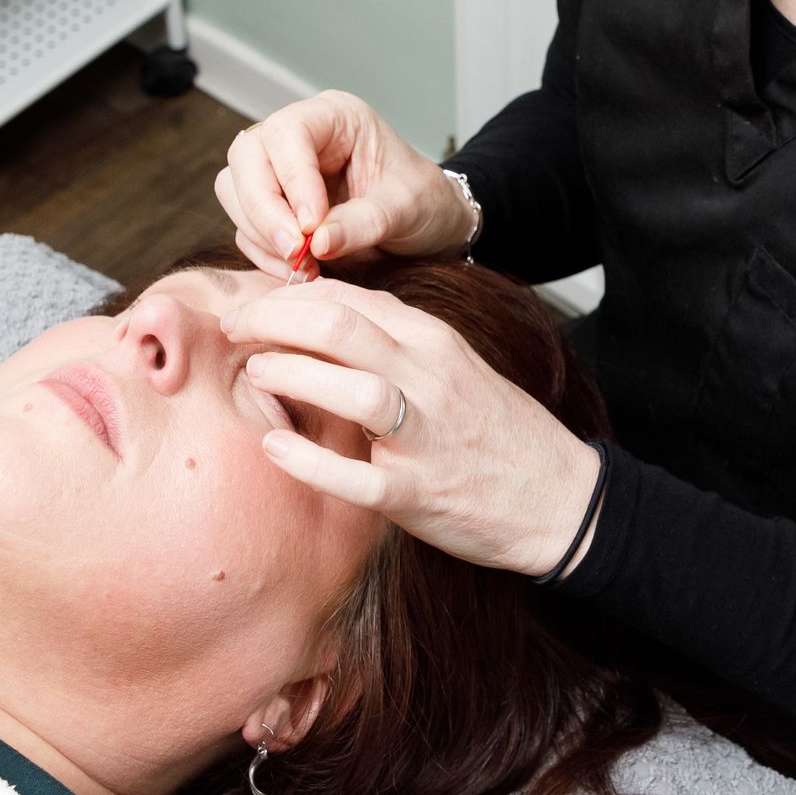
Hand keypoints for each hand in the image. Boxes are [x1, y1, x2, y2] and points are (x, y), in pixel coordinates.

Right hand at [215, 90, 473, 274]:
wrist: (431, 227)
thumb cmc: (426, 202)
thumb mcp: (409, 208)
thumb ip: (365, 222)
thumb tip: (317, 242)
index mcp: (335, 117)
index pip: (287, 132)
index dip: (291, 180)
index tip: (311, 228)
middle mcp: (300, 137)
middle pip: (247, 157)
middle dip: (264, 210)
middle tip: (296, 253)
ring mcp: (281, 170)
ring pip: (235, 190)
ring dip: (262, 235)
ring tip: (305, 266)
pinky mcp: (273, 206)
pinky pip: (245, 227)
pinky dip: (265, 254)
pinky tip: (301, 271)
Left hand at [221, 279, 603, 577]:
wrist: (561, 497)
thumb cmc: (495, 431)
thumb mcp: (451, 367)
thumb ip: (393, 342)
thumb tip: (320, 321)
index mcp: (433, 342)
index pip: (349, 298)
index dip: (288, 296)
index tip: (250, 307)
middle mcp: (430, 378)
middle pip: (340, 326)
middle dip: (273, 320)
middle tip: (234, 330)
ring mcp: (426, 437)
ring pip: (353, 388)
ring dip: (293, 374)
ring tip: (255, 373)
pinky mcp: (419, 494)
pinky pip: (358, 477)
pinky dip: (311, 460)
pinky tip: (275, 447)